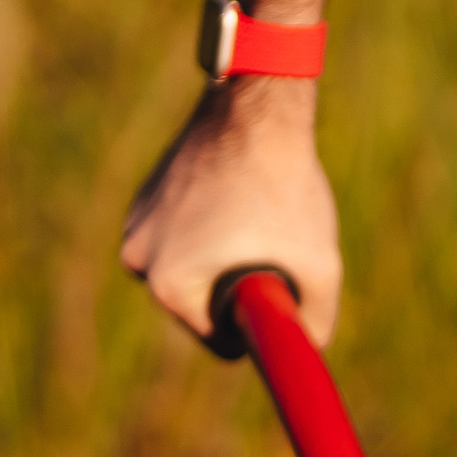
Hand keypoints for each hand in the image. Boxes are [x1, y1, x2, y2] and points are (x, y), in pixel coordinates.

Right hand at [121, 84, 343, 345]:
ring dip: (226, 258)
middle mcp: (138, 258)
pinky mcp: (145, 198)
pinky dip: (213, 228)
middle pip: (204, 307)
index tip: (283, 292)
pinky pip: (186, 236)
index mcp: (169, 285)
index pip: (221, 341)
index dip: (260, 323)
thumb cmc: (285, 188)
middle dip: (240, 287)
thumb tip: (307, 347)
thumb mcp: (319, 267)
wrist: (256, 110)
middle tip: (275, 246)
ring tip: (257, 217)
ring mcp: (137, 224)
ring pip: (196, 270)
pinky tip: (238, 195)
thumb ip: (315, 321)